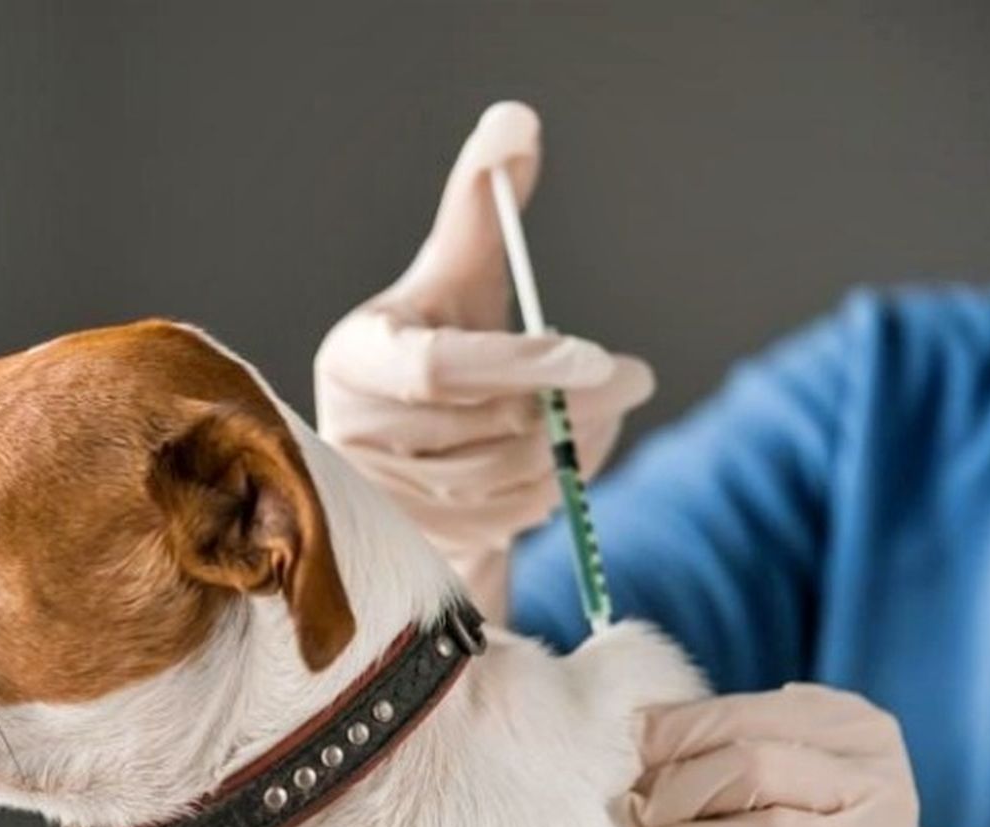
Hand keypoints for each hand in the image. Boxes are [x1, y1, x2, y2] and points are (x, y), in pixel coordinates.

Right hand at [315, 103, 652, 621]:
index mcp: (356, 357)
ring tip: (604, 411)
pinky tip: (571, 457)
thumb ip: (481, 203)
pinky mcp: (419, 540)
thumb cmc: (435, 339)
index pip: (439, 368)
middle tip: (634, 377)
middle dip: (574, 405)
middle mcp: (355, 433)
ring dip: (574, 448)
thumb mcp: (454, 273)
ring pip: (505, 480)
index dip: (523, 364)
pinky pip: (508, 522)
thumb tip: (516, 122)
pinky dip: (557, 490)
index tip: (602, 355)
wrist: (408, 444)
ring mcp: (385, 498)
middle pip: (484, 429)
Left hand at [617, 683, 989, 826]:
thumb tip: (635, 734)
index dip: (668, 736)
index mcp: (856, 728)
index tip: (627, 759)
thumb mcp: (786, 761)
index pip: (739, 714)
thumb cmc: (810, 823)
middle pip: (750, 768)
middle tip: (631, 813)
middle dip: (673, 792)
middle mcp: (880, 786)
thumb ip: (725, 737)